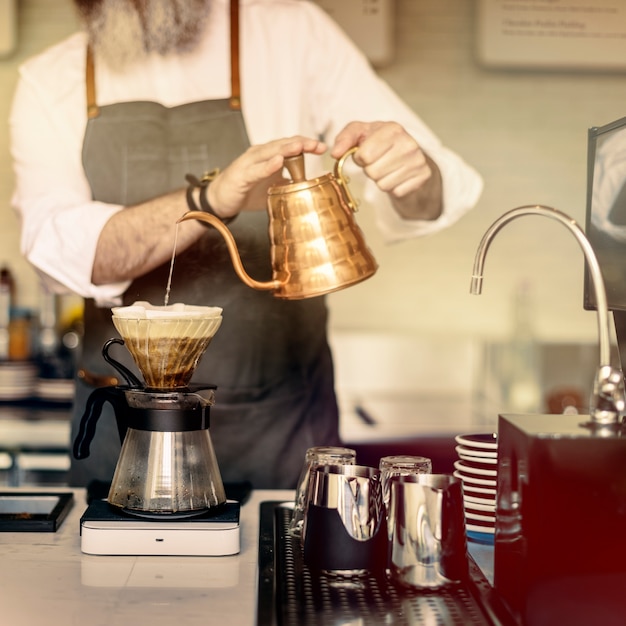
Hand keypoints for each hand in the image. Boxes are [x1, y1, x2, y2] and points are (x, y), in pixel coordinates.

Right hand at [207, 136, 326, 217]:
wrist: (220, 200)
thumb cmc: (247, 191)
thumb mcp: (273, 188)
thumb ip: (289, 184)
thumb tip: (309, 186)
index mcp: (268, 155)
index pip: (290, 146)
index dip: (306, 145)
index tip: (322, 148)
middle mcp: (259, 154)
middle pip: (283, 145)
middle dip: (301, 143)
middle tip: (318, 145)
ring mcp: (249, 163)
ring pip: (270, 152)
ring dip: (286, 149)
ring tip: (301, 146)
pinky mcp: (241, 175)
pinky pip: (256, 169)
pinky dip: (268, 165)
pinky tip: (278, 162)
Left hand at [331, 121, 441, 219]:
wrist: (409, 153)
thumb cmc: (380, 142)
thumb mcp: (361, 133)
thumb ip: (345, 138)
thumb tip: (335, 153)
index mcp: (392, 129)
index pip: (364, 156)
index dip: (360, 158)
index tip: (366, 154)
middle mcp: (409, 143)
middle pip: (373, 172)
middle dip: (370, 170)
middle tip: (378, 162)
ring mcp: (418, 161)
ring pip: (383, 184)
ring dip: (380, 180)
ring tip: (387, 168)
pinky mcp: (423, 176)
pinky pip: (396, 192)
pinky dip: (393, 188)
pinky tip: (397, 176)